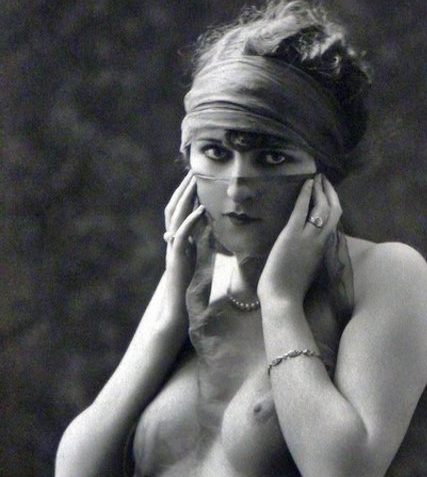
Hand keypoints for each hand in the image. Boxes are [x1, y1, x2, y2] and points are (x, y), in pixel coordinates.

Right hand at [161, 171, 205, 322]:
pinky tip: (200, 210)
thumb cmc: (186, 284)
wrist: (176, 305)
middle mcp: (171, 239)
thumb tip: (204, 226)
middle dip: (183, 189)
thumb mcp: (193, 257)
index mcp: (176, 238)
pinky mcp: (176, 257)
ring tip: (195, 184)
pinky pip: (182, 234)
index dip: (184, 193)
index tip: (195, 178)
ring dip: (185, 198)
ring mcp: (171, 247)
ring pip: (175, 216)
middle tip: (193, 172)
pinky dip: (190, 221)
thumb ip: (196, 241)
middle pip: (174, 207)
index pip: (178, 210)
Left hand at [258, 174, 342, 304]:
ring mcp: (307, 238)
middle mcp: (321, 242)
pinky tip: (307, 183)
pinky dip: (306, 194)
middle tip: (325, 181)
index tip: (330, 196)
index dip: (334, 207)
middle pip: (334, 212)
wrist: (283, 299)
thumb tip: (310, 246)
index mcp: (324, 251)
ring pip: (322, 208)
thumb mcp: (309, 270)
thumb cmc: (292, 290)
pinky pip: (302, 210)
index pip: (335, 224)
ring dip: (320, 190)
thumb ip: (313, 255)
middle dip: (330, 194)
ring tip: (317, 178)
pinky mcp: (292, 235)